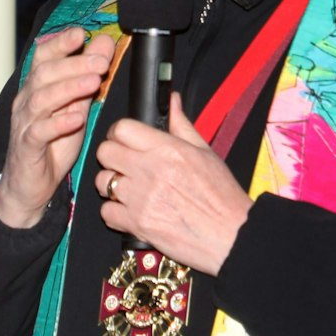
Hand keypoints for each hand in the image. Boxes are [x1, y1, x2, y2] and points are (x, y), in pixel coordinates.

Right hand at [0, 26, 115, 227]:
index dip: (60, 43)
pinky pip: (39, 132)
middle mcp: (27, 101)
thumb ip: (88, 77)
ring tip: (93, 82)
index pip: (44, 57)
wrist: (29, 186)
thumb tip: (104, 44)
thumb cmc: (53, 144)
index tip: (82, 33)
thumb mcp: (76, 107)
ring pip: (41, 99)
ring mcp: (24, 124)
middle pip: (44, 74)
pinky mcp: (27, 147)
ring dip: (69, 87)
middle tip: (101, 61)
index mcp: (37, 88)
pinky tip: (76, 117)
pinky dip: (58, 123)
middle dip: (74, 64)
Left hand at [95, 94, 250, 274]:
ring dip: (112, 184)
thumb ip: (181, 125)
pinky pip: (106, 212)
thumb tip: (171, 100)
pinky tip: (131, 210)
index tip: (124, 139)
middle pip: (105, 152)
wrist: (232, 236)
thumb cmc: (222, 195)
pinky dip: (115, 212)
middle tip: (125, 164)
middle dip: (112, 156)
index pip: (122, 128)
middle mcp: (151, 171)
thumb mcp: (205, 153)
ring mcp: (141, 199)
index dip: (119, 132)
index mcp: (168, 150)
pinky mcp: (138, 224)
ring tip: (129, 189)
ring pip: (102, 182)